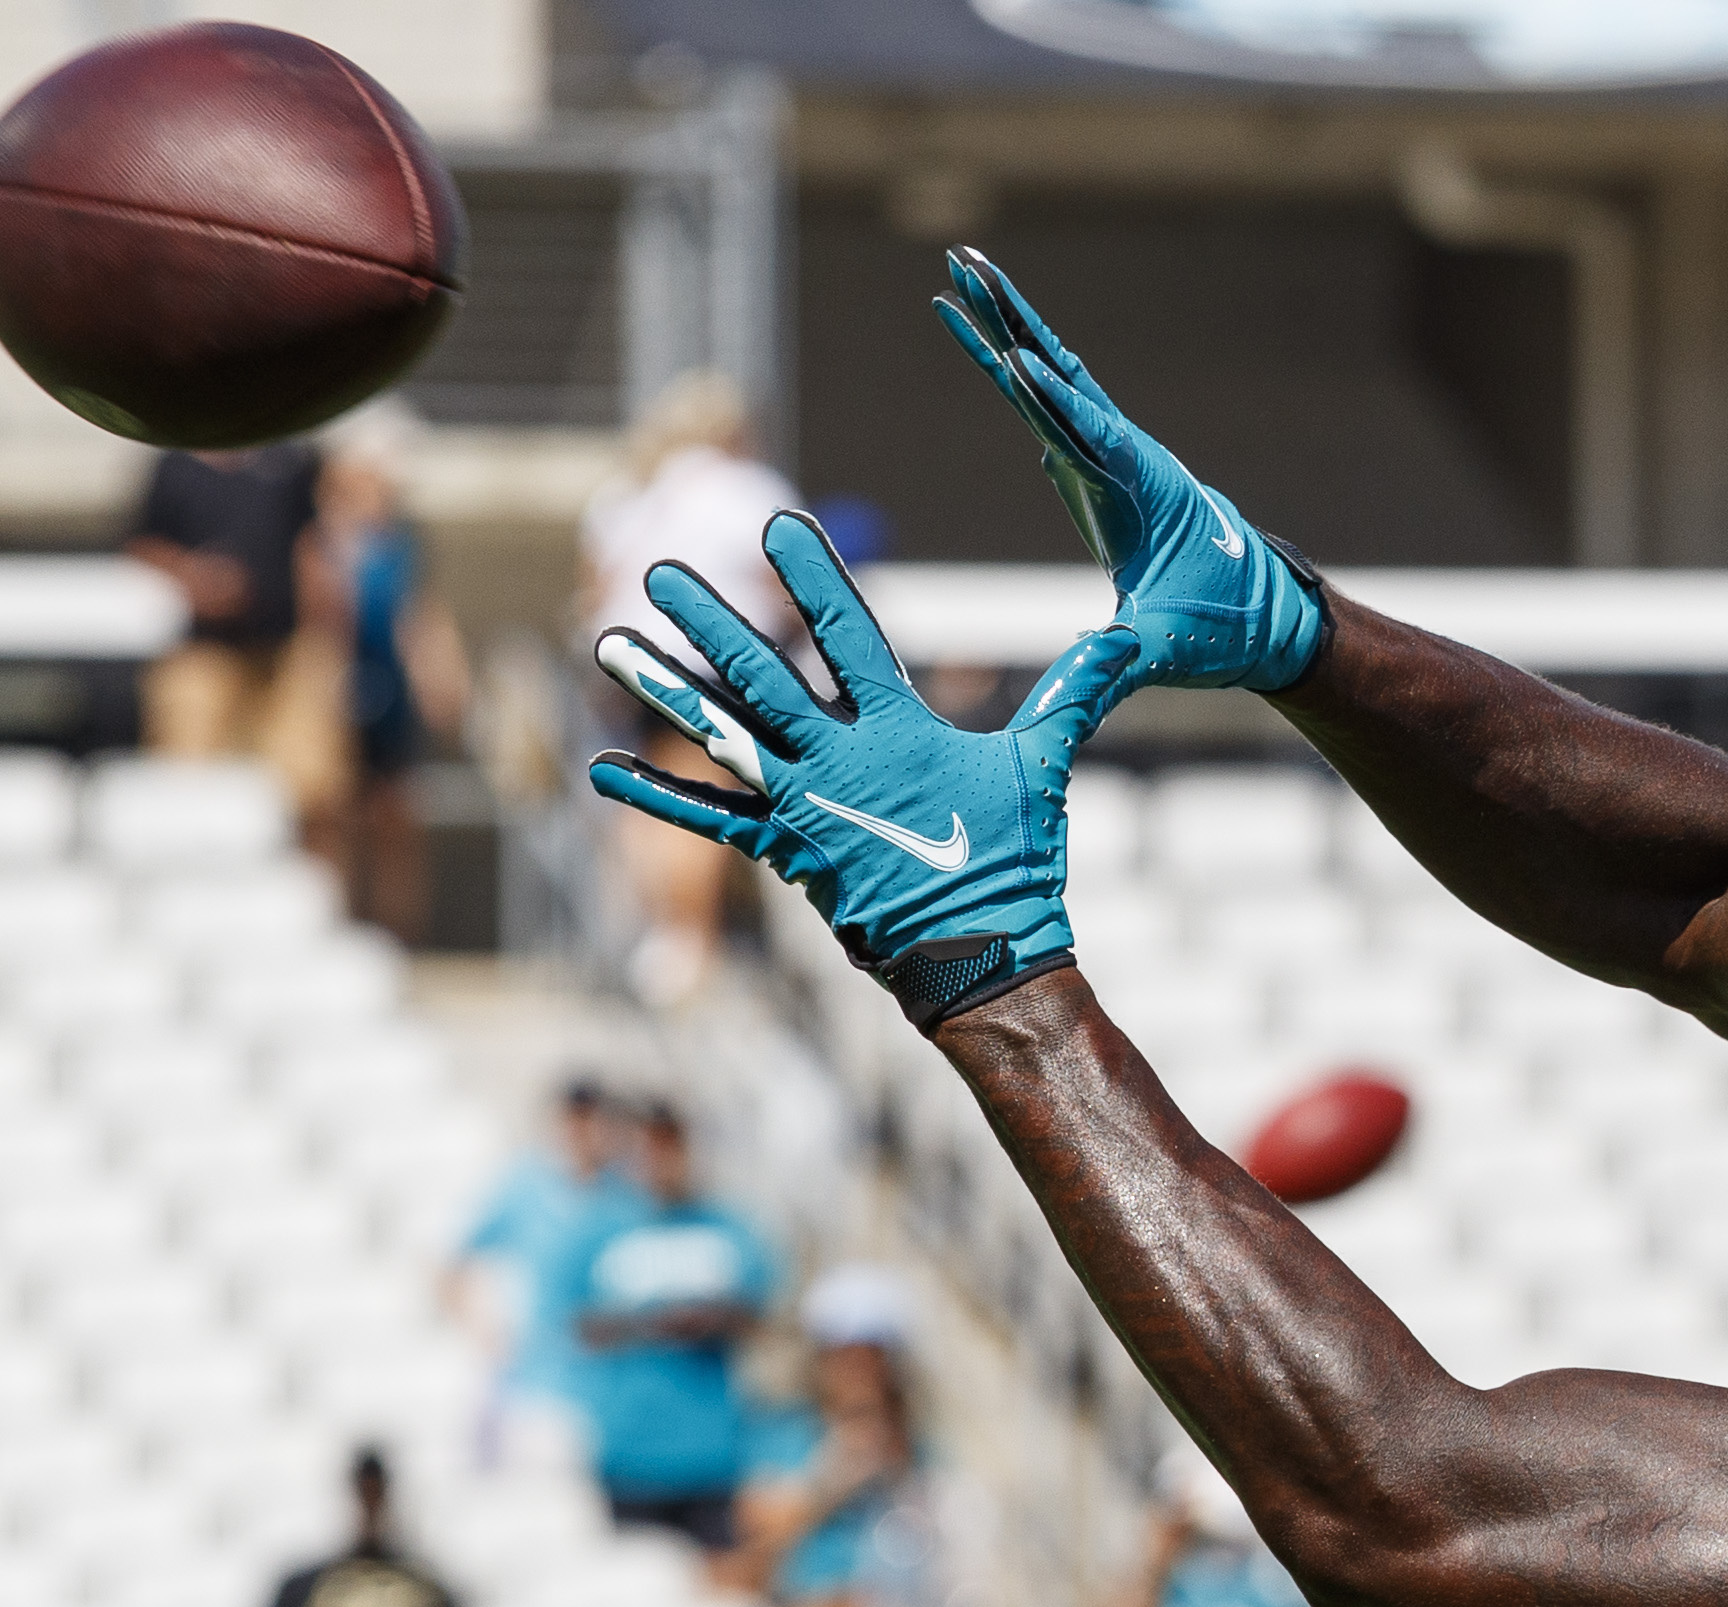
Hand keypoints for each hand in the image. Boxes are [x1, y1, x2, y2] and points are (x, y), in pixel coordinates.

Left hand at [591, 511, 1139, 1030]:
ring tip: (607, 643)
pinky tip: (603, 768)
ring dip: (661, 689)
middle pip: (760, 677)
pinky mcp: (786, 854)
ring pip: (719, 736)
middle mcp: (840, 762)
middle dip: (707, 621)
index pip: (850, 637)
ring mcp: (805, 809)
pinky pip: (707, 819)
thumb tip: (1124, 637)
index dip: (816, 579)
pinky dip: (657, 793)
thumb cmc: (1018, 862)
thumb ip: (1072, 694)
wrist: (984, 961)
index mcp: (900, 732)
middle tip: (660, 572)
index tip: (783, 524)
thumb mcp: (1043, 769)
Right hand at [934, 248, 1327, 695]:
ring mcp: (1111, 453)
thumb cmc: (1221, 629)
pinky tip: (984, 339)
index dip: (1054, 402)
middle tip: (965, 265)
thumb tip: (1077, 696)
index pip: (1091, 436)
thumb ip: (1119, 666)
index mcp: (1142, 490)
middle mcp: (1126, 455)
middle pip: (1060, 376)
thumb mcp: (1167, 650)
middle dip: (1012, 322)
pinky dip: (1013, 370)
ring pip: (1052, 375)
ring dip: (1006, 325)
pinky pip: (1048, 405)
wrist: (1264, 616)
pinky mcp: (1098, 465)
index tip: (1015, 359)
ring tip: (958, 271)